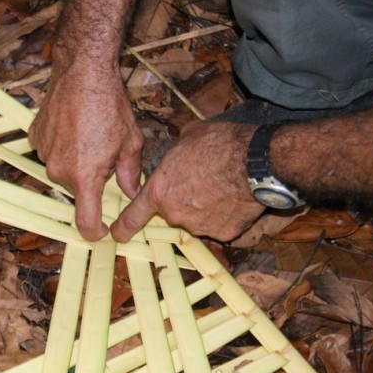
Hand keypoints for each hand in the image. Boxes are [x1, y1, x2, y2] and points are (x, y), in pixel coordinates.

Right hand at [29, 64, 143, 240]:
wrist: (82, 72)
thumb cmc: (110, 105)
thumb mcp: (131, 142)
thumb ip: (130, 173)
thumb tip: (130, 192)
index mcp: (85, 176)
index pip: (85, 222)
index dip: (95, 232)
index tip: (102, 231)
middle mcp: (60, 170)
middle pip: (76, 189)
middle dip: (91, 179)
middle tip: (105, 154)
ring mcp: (44, 153)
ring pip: (63, 169)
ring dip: (76, 160)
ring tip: (90, 134)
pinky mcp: (35, 137)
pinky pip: (51, 150)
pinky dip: (62, 145)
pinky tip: (75, 126)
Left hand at [111, 121, 264, 241]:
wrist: (255, 161)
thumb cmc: (218, 144)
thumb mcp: (186, 138)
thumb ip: (175, 154)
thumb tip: (179, 151)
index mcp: (159, 191)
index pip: (133, 216)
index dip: (123, 227)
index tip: (117, 234)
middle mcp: (175, 213)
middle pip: (173, 211)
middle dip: (183, 199)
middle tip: (201, 180)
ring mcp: (200, 226)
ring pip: (197, 218)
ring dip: (205, 206)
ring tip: (221, 184)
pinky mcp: (225, 233)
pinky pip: (220, 224)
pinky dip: (225, 214)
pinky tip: (234, 196)